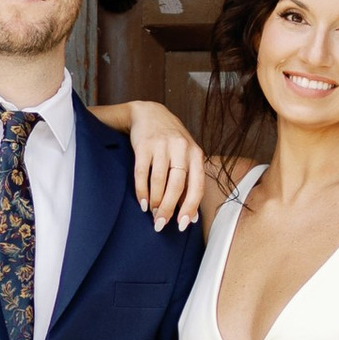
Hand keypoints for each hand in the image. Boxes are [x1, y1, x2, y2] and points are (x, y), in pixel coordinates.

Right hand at [121, 99, 206, 230]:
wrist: (150, 113)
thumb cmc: (172, 141)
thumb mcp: (186, 156)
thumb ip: (190, 183)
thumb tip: (192, 217)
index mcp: (196, 154)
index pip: (196, 186)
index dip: (190, 208)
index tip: (181, 226)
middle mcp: (181, 148)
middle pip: (176, 186)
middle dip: (168, 208)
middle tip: (160, 224)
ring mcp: (162, 145)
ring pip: (159, 181)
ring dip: (154, 201)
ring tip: (151, 213)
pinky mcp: (144, 145)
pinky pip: (142, 173)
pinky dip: (141, 190)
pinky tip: (142, 202)